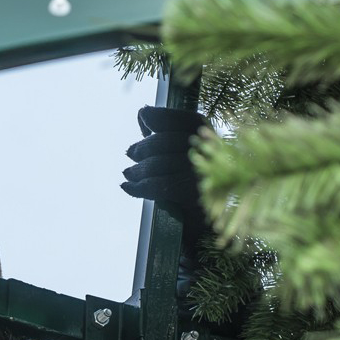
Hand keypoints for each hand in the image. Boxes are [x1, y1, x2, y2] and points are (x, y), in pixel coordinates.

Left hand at [121, 106, 210, 233]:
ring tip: (129, 174)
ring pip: (158, 164)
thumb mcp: (184, 155)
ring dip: (137, 170)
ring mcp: (203, 175)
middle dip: (143, 148)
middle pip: (165, 141)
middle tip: (131, 155)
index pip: (185, 119)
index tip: (143, 117)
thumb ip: (166, 131)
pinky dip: (138, 187)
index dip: (161, 115)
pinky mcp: (193, 196)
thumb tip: (144, 113)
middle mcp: (210, 155)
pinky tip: (128, 187)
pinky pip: (158, 186)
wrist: (210, 226)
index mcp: (211, 140)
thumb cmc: (195, 187)